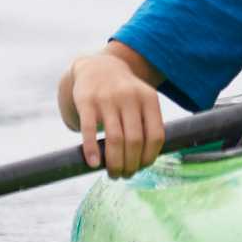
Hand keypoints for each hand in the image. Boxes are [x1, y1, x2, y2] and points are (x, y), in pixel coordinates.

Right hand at [59, 51, 167, 177]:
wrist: (98, 67)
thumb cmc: (124, 94)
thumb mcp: (143, 100)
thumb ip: (148, 125)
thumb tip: (146, 161)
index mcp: (148, 99)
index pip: (155, 135)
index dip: (150, 157)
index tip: (142, 167)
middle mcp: (129, 97)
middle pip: (134, 140)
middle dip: (131, 164)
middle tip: (125, 175)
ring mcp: (107, 98)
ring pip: (115, 139)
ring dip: (114, 163)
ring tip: (113, 174)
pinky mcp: (86, 101)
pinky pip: (89, 130)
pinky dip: (92, 150)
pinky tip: (93, 164)